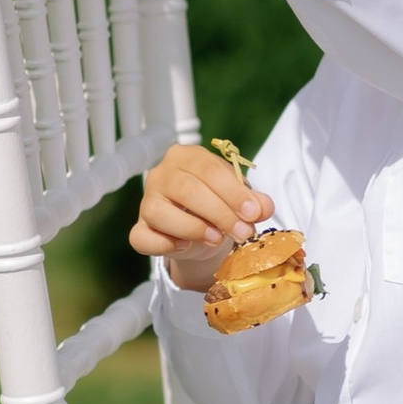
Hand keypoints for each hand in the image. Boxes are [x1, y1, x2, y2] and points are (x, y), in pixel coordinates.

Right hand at [130, 142, 274, 290]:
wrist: (200, 229)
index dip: (232, 192)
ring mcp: (147, 201)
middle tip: (242, 232)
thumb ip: (253, 200)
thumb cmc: (217, 203)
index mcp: (186, 157)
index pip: (208, 169)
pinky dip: (164, 245)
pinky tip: (186, 246)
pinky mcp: (139, 229)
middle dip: (219, 213)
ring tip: (216, 239)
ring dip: (192, 228)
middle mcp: (161, 174)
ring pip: (157, 211)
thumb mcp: (238, 198)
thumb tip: (263, 207)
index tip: (253, 213)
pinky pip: (142, 237)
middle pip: (185, 189)